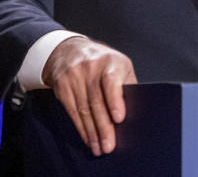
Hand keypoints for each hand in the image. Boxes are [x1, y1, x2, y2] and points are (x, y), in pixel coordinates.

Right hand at [43, 37, 136, 155]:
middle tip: (109, 145)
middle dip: (103, 127)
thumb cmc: (102, 61)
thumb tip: (134, 110)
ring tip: (99, 148)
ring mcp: (74, 77)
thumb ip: (127, 84)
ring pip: (83, 110)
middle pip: (96, 101)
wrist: (70, 50)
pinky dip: (81, 128)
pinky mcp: (62, 86)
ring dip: (92, 132)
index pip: (111, 81)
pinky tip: (88, 138)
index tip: (119, 118)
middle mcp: (91, 68)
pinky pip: (72, 111)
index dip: (114, 100)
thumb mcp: (119, 64)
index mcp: (110, 62)